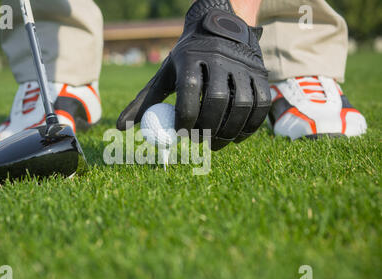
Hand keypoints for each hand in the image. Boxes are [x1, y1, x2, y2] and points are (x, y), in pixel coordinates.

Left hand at [117, 0, 270, 150]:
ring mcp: (244, 65)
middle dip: (207, 129)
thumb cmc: (187, 60)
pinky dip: (249, 126)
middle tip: (199, 144)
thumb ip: (144, 101)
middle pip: (217, 100)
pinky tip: (235, 136)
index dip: (186, 118)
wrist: (220, 30)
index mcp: (191, 57)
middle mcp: (220, 58)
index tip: (181, 135)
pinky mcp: (261, 74)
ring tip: (215, 144)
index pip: (190, 90)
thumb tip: (120, 126)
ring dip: (229, 132)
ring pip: (242, 105)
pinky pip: (260, 105)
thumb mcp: (165, 74)